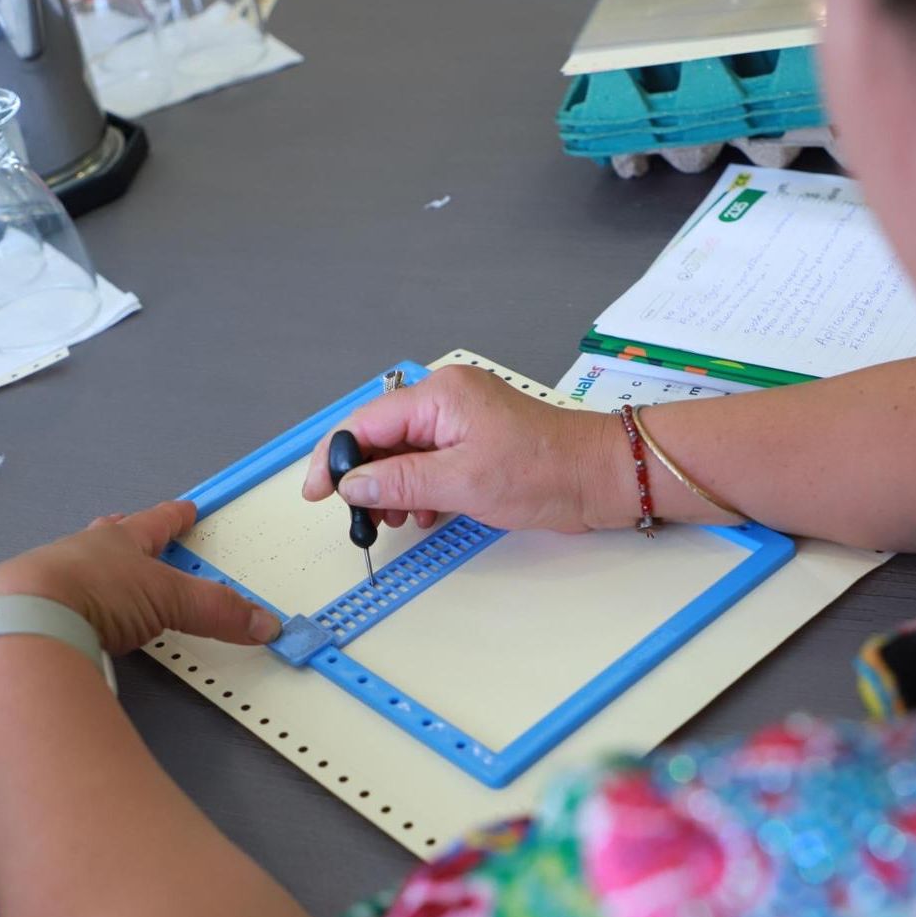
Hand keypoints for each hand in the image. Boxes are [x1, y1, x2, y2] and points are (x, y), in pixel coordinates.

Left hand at [0, 501, 280, 654]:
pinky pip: (52, 597)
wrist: (24, 616)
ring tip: (94, 572)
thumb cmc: (101, 592)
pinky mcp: (23, 608)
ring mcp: (48, 578)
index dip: (174, 517)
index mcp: (119, 542)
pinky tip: (66, 612)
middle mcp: (82, 552)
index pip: (155, 524)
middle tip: (124, 524)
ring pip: (75, 564)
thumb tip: (270, 625)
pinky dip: (65, 600)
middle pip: (107, 535)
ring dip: (88, 566)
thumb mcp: (170, 600)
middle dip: (121, 532)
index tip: (187, 507)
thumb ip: (218, 612)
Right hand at [302, 365, 625, 532]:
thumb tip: (351, 485)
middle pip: (382, 436)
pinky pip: (430, 462)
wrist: (599, 477)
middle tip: (363, 517)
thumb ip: (399, 481)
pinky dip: (420, 489)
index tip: (317, 493)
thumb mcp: (461, 481)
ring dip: (393, 488)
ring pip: (404, 453)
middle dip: (366, 477)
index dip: (335, 458)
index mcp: (439, 396)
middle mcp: (445, 401)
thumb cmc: (543, 471)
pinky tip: (424, 513)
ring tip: (397, 520)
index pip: (365, 422)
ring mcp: (461, 421)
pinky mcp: (475, 442)